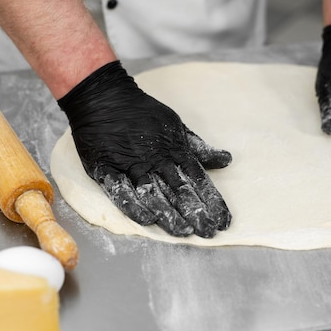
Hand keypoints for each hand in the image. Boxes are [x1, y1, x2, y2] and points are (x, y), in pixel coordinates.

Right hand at [58, 61, 231, 237]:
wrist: (105, 98)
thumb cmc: (143, 113)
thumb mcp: (176, 127)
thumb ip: (199, 148)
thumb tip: (226, 160)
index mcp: (174, 151)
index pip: (197, 180)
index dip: (211, 201)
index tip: (222, 221)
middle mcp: (155, 160)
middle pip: (178, 191)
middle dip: (194, 213)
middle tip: (208, 232)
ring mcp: (130, 165)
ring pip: (152, 193)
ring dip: (168, 214)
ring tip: (182, 232)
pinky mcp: (106, 168)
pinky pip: (119, 189)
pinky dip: (132, 204)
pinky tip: (145, 220)